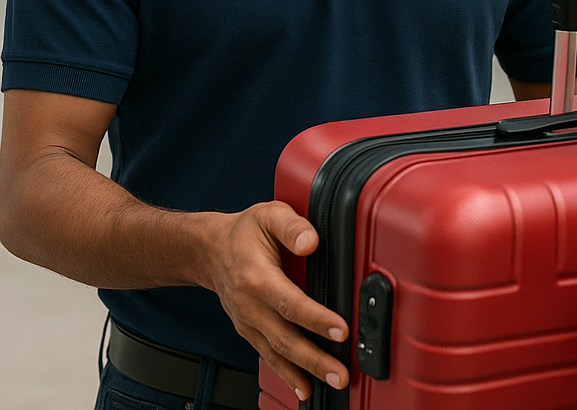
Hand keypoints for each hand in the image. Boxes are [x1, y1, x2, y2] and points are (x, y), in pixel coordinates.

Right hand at [202, 201, 349, 400]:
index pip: (290, 303)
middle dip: (315, 359)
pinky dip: (286, 375)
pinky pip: (268, 357)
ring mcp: (248, 322)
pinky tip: (303, 387)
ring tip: (331, 383)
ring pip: (278, 353)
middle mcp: (250, 306)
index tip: (340, 330)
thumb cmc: (243, 233)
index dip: (316, 319)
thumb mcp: (268, 215)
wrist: (209, 251)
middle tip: (341, 372)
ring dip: (305, 372)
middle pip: (285, 338)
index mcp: (256, 277)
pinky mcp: (249, 331)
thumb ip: (292, 226)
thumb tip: (311, 241)